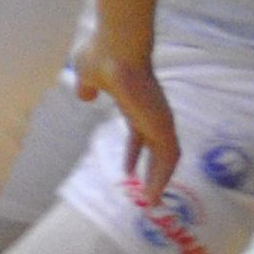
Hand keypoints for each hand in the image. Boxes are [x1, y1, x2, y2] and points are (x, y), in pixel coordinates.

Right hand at [74, 43, 176, 194]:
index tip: (128, 171)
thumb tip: (84, 95)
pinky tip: (155, 192)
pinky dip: (163, 176)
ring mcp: (160, 119)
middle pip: (155, 148)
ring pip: (165, 156)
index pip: (139, 134)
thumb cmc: (100, 58)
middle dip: (151, 171)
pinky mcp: (163, 125)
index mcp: (136, 104)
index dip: (134, 153)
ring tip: (151, 201)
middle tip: (146, 193)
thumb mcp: (86, 76)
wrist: (114, 51)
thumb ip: (86, 88)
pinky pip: (168, 157)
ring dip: (159, 179)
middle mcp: (152, 113)